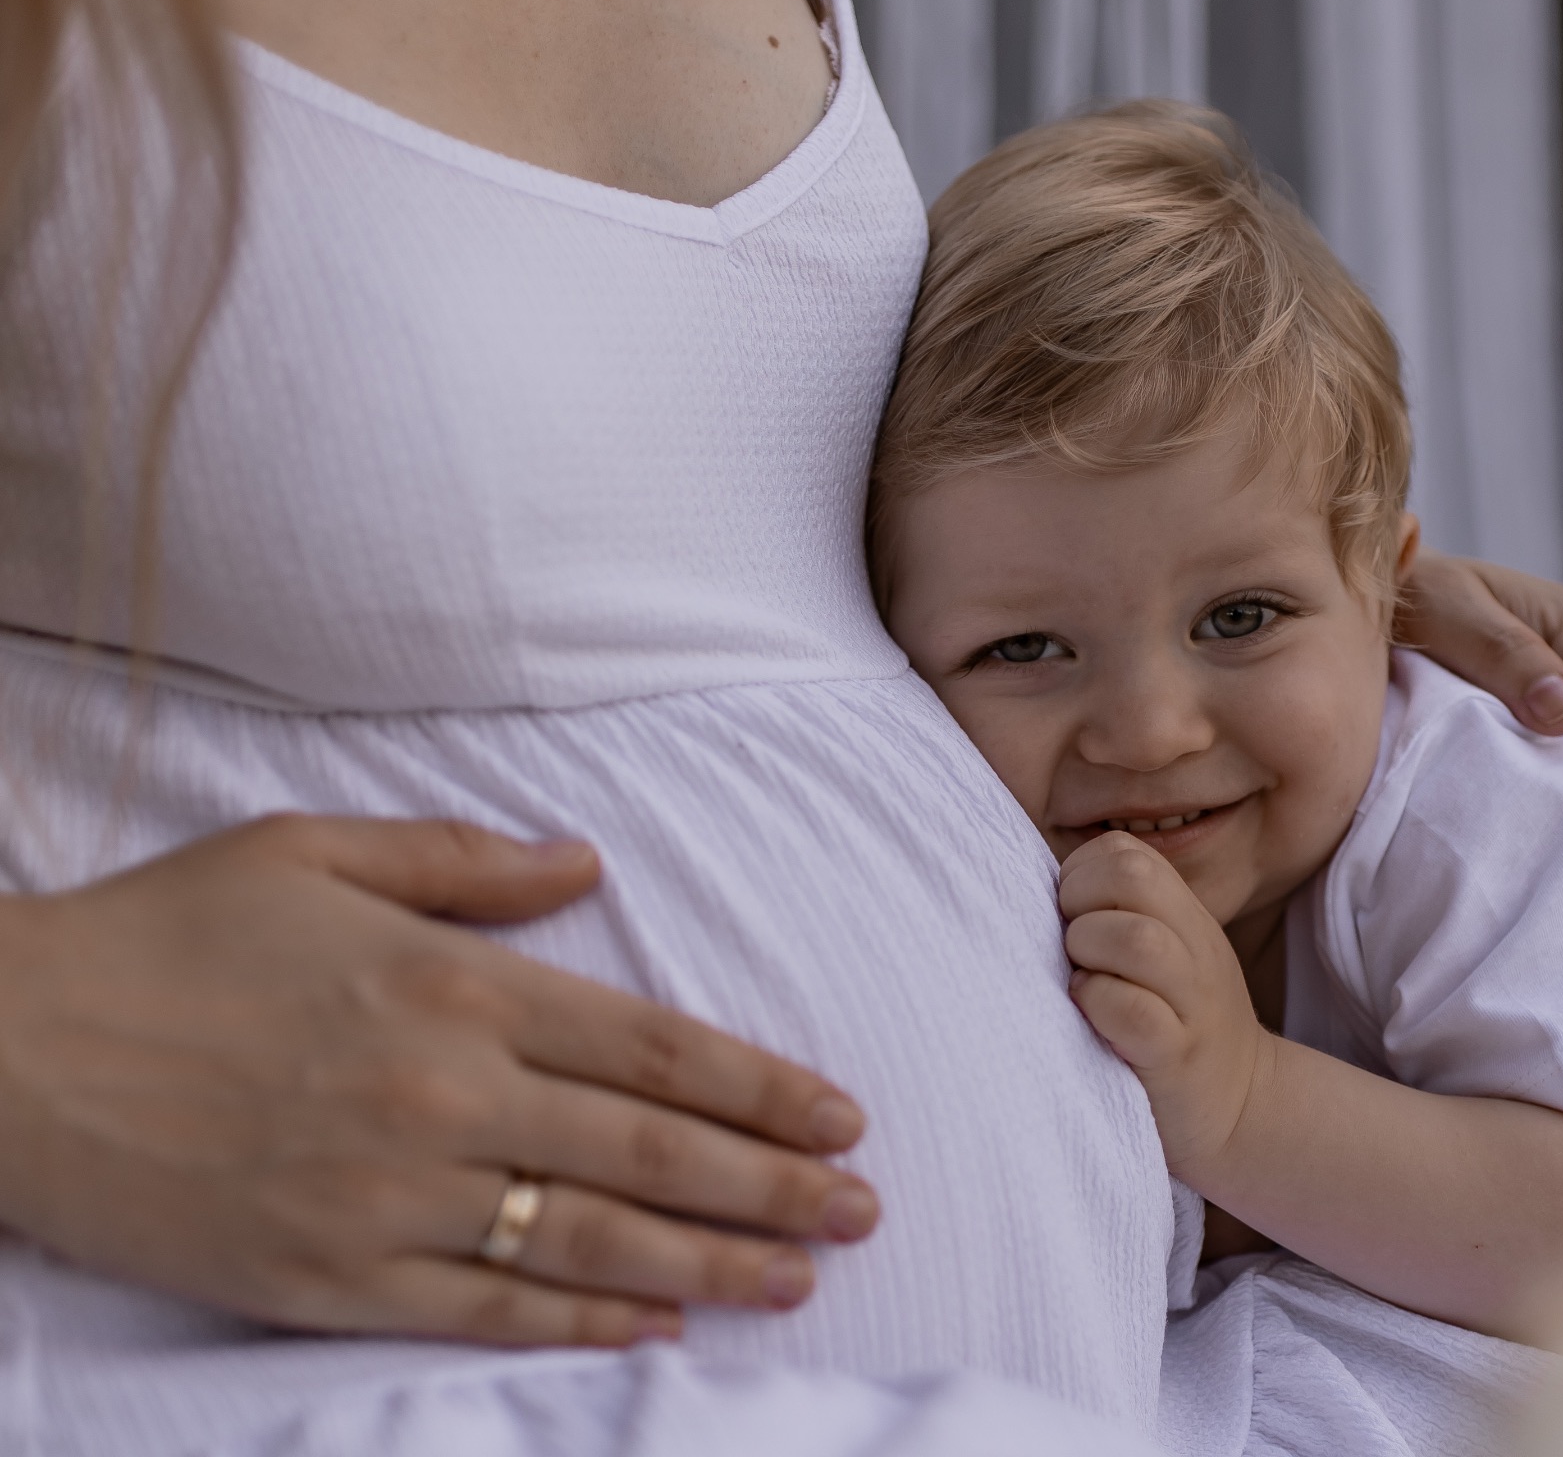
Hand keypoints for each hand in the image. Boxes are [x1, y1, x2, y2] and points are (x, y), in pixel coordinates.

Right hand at [0, 815, 878, 1346]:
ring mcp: (386, 1197)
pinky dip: (580, 1321)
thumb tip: (585, 864)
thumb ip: (466, 862)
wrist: (9, 1052)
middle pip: (644, 1147)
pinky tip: (656, 1326)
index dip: (756, 1083)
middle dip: (768, 1180)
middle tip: (863, 1206)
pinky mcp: (325, 1277)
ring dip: (708, 1259)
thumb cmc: (169, 934)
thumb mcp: (316, 850)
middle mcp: (441, 1094)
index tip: (837, 1112)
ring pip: (586, 1237)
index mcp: (451, 983)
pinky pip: (482, 1308)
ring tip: (799, 1273)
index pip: (647, 1042)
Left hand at [1059, 833, 1267, 1185]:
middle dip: (1078, 900)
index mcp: (1187, 918)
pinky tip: (1087, 1012)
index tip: (1069, 915)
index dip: (1081, 872)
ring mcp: (1192, 1003)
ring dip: (1087, 949)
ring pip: (1137, 938)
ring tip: (1078, 977)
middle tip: (1070, 945)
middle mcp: (1196, 951)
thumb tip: (1035, 891)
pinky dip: (1098, 1002)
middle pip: (1133, 877)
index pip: (1126, 852)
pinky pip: (1134, 1010)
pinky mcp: (1177, 1058)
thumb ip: (1120, 918)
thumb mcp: (1168, 959)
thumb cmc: (1176, 1026)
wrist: (1243, 1111)